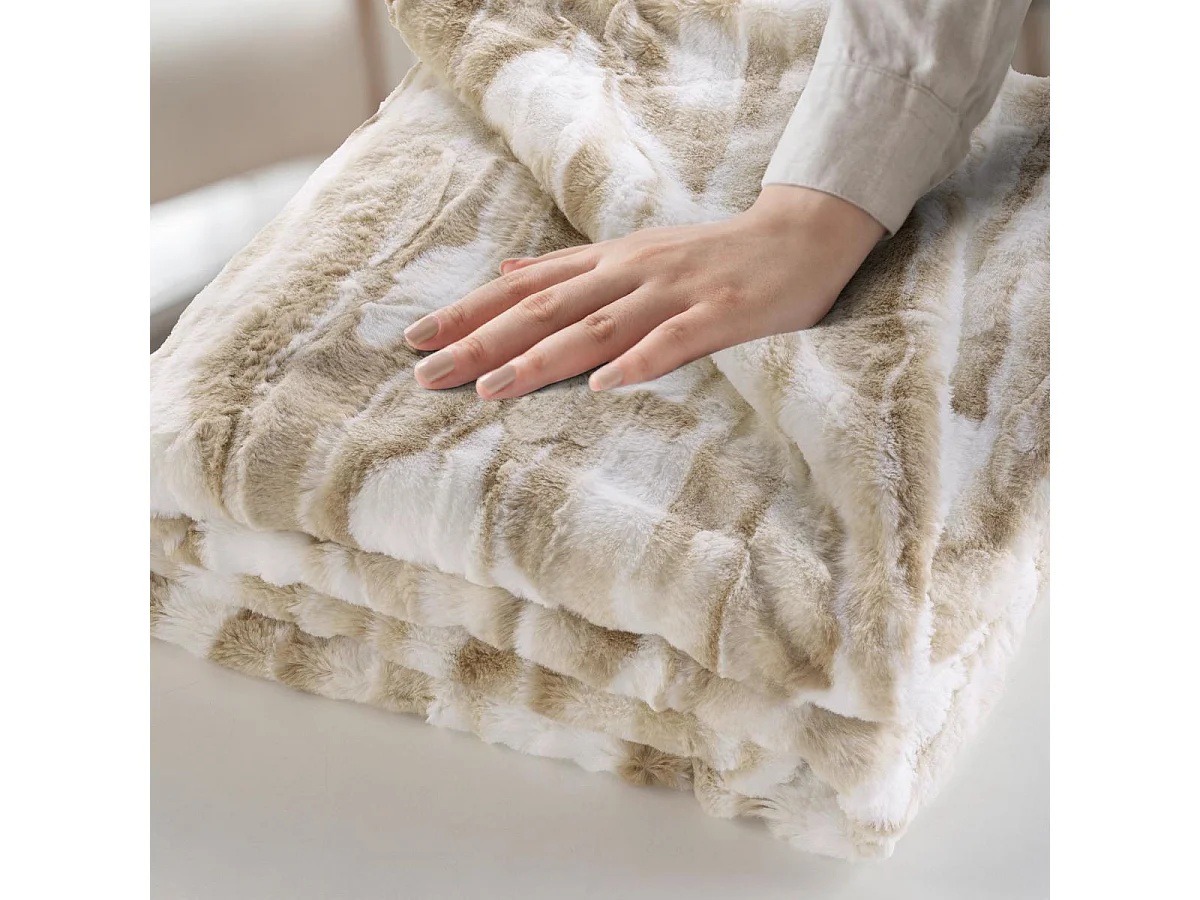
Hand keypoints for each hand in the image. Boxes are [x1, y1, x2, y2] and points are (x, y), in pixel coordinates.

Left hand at [404, 185, 884, 398]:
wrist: (799, 236)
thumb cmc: (711, 256)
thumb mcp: (632, 255)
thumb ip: (571, 268)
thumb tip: (507, 272)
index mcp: (608, 261)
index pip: (524, 287)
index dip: (469, 312)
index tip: (416, 338)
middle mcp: (630, 271)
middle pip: (546, 308)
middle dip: (483, 341)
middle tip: (429, 374)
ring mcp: (675, 292)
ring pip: (598, 325)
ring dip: (543, 357)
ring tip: (492, 388)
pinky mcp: (720, 313)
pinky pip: (674, 340)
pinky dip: (637, 362)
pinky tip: (602, 387)